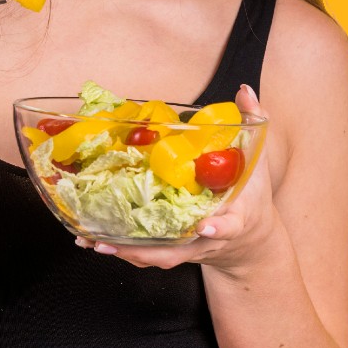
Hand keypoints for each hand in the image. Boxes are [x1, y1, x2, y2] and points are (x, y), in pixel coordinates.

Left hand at [76, 85, 281, 274]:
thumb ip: (251, 123)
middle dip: (147, 250)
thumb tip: (244, 91)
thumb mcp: (256, 159)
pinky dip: (121, 250)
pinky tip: (91, 240)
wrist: (250, 238)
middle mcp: (209, 238)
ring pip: (158, 256)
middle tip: (116, 241)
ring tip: (93, 241)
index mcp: (234, 216)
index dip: (218, 227)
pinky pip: (147, 255)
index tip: (204, 226)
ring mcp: (190, 248)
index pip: (230, 225)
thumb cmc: (250, 194)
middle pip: (179, 250)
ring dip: (125, 252)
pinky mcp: (174, 250)